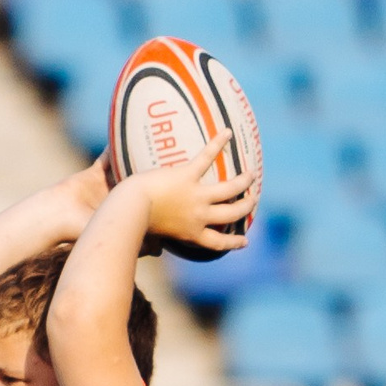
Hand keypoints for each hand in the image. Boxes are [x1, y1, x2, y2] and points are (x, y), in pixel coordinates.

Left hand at [128, 131, 258, 254]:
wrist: (132, 209)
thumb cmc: (135, 227)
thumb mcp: (151, 240)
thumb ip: (155, 245)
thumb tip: (152, 253)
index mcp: (191, 234)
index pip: (218, 243)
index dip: (234, 242)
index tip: (246, 241)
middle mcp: (199, 216)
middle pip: (231, 214)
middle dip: (245, 207)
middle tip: (253, 199)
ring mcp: (196, 195)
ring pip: (230, 189)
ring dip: (243, 181)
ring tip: (251, 174)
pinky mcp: (187, 175)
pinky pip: (207, 156)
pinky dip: (218, 143)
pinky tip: (228, 132)